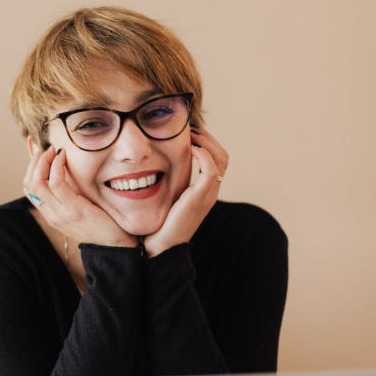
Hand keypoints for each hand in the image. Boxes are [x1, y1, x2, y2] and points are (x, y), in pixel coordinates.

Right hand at [23, 145, 136, 247]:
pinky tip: (63, 157)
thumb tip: (66, 173)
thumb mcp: (81, 209)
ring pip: (37, 182)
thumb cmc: (103, 224)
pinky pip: (56, 183)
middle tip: (46, 149)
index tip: (39, 153)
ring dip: (43, 161)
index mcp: (51, 215)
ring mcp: (60, 213)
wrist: (116, 245)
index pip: (29, 189)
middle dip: (34, 162)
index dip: (30, 168)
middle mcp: (52, 215)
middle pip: (28, 184)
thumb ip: (71, 195)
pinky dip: (57, 165)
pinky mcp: (74, 209)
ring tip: (53, 150)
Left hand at [143, 126, 228, 257]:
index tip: (188, 131)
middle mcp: (210, 192)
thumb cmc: (158, 224)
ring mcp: (208, 195)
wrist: (160, 247)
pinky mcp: (201, 198)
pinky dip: (204, 154)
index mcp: (204, 191)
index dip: (206, 142)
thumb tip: (152, 165)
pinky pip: (211, 170)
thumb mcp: (165, 198)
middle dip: (208, 137)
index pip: (217, 159)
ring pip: (221, 159)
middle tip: (190, 127)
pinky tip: (190, 148)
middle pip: (223, 155)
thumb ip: (167, 183)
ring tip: (190, 133)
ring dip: (207, 141)